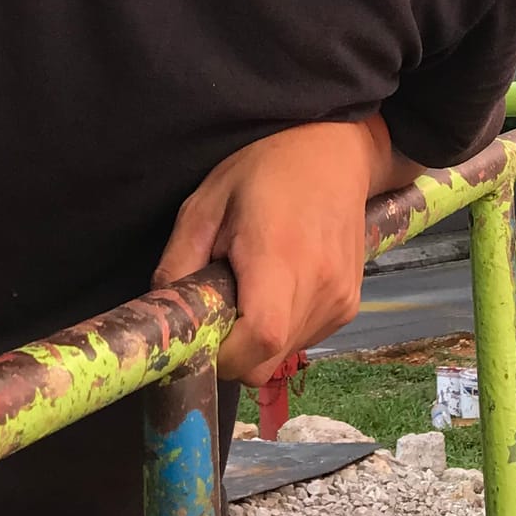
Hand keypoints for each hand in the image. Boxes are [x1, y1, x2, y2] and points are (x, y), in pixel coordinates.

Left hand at [152, 121, 389, 384]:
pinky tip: (278, 288)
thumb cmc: (265, 171)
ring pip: (283, 356)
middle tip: (219, 308)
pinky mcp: (349, 307)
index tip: (202, 335)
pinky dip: (282, 330)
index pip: (260, 338)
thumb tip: (167, 317)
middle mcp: (319, 287)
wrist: (334, 155)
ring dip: (257, 340)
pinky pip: (304, 341)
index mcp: (279, 256)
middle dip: (232, 352)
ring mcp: (340, 301)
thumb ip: (179, 262)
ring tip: (252, 287)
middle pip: (266, 360)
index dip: (223, 353)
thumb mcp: (206, 204)